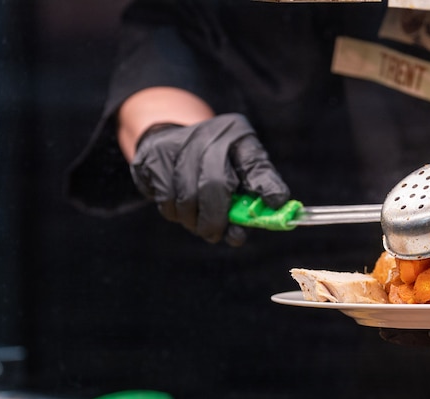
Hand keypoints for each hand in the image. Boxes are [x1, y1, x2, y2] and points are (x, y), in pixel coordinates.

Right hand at [130, 114, 289, 244]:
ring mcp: (178, 143)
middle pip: (215, 186)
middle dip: (216, 219)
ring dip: (193, 221)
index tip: (275, 204)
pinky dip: (174, 213)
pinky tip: (180, 208)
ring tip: (197, 221)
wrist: (167, 139)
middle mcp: (209, 134)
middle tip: (215, 234)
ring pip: (187, 199)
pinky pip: (166, 200)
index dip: (266, 185)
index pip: (255, 163)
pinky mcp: (153, 157)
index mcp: (237, 134)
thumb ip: (257, 188)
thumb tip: (277, 207)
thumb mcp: (241, 166)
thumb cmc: (213, 162)